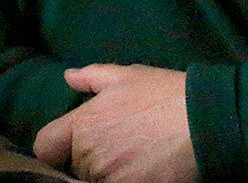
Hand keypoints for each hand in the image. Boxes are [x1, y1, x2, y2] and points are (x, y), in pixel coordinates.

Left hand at [33, 64, 196, 182]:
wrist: (202, 122)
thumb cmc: (161, 94)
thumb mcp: (123, 76)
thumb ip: (90, 78)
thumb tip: (68, 77)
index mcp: (82, 125)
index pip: (44, 147)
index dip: (55, 147)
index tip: (68, 146)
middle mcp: (90, 155)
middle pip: (75, 167)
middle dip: (89, 159)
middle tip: (115, 145)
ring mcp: (112, 178)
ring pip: (96, 181)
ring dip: (108, 173)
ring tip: (131, 157)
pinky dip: (126, 181)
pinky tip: (143, 171)